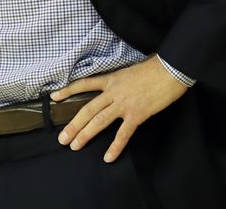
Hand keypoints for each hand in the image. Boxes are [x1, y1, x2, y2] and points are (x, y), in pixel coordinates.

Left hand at [52, 56, 188, 162]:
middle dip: (74, 125)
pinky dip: (115, 147)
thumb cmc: (155, 67)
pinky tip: (108, 157)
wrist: (170, 69)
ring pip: (99, 121)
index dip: (69, 90)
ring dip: (86, 135)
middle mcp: (113, 92)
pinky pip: (123, 134)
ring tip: (75, 146)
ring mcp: (124, 104)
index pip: (85, 84)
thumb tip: (122, 83)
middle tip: (62, 139)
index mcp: (112, 79)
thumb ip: (122, 79)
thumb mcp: (132, 69)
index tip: (54, 97)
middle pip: (88, 109)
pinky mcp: (137, 114)